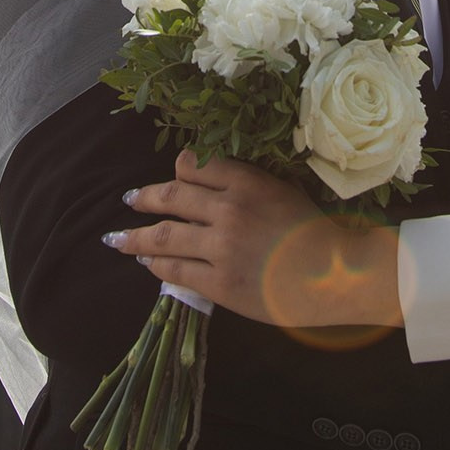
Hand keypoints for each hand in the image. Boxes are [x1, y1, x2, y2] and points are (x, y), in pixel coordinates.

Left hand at [104, 150, 402, 328]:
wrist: (333, 275)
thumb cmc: (313, 231)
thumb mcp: (280, 190)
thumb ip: (244, 183)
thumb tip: (206, 182)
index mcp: (245, 182)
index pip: (193, 166)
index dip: (178, 171)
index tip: (171, 176)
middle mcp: (227, 210)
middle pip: (171, 196)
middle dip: (144, 198)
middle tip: (128, 199)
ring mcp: (220, 248)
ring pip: (163, 236)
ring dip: (134, 236)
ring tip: (117, 239)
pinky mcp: (218, 283)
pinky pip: (175, 271)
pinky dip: (156, 265)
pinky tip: (147, 263)